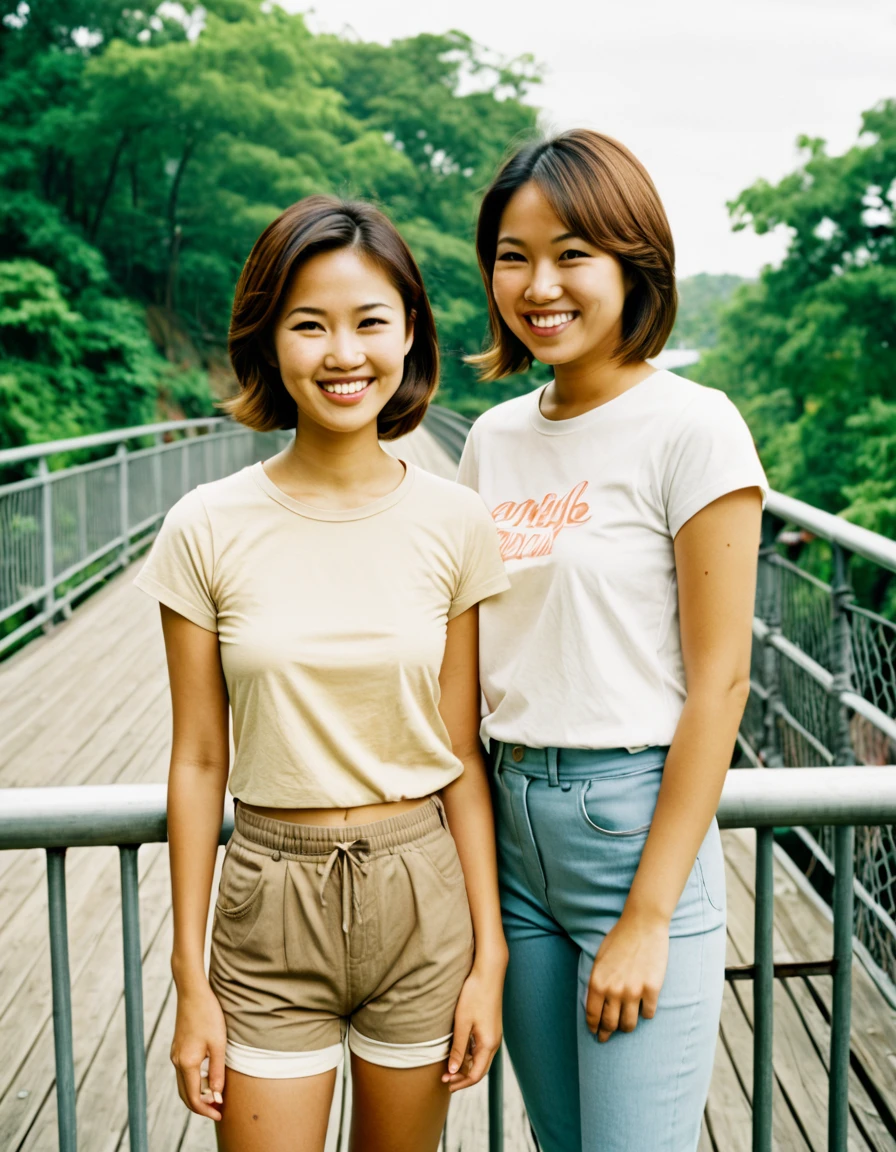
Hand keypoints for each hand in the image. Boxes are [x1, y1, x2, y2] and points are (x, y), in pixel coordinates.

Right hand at [171, 980, 226, 1118]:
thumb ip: (217, 1071)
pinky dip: (194, 1082)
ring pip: (184, 1084)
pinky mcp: (178, 1047)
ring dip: (197, 1094)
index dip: (206, 1110)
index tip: (220, 1114)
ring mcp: (176, 1054)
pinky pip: (184, 1073)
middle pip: (186, 1095)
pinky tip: (208, 1079)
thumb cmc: (208, 1014)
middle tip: (217, 1111)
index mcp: (187, 1063)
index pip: (194, 1097)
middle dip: (200, 1106)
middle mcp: (177, 1061)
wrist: (192, 992)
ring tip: (215, 1097)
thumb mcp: (218, 1043)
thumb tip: (216, 1095)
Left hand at [442, 962, 503, 1091]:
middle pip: (480, 1069)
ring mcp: (494, 1034)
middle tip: (445, 1080)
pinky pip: (481, 1048)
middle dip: (463, 1077)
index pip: (476, 1074)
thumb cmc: (474, 995)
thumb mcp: (462, 1022)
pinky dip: (470, 1054)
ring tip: (449, 1067)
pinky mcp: (491, 1026)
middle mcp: (494, 1042)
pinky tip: (458, 1051)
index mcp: (488, 1044)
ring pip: (480, 1059)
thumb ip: (458, 1047)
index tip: (446, 1083)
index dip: (461, 1082)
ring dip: (466, 1066)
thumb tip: (453, 1070)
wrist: (488, 972)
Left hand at [586, 911, 668, 1042]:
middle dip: (608, 1033)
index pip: (593, 1015)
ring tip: (626, 1025)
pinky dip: (646, 1013)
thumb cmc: (619, 938)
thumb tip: (595, 1003)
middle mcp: (614, 990)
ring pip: (629, 1024)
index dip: (594, 1027)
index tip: (596, 1033)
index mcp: (598, 982)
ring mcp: (634, 991)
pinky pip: (648, 1013)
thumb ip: (597, 982)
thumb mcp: (599, 959)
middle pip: (610, 1024)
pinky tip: (644, 1008)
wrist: (642, 924)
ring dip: (627, 1026)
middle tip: (607, 1037)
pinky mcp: (652, 989)